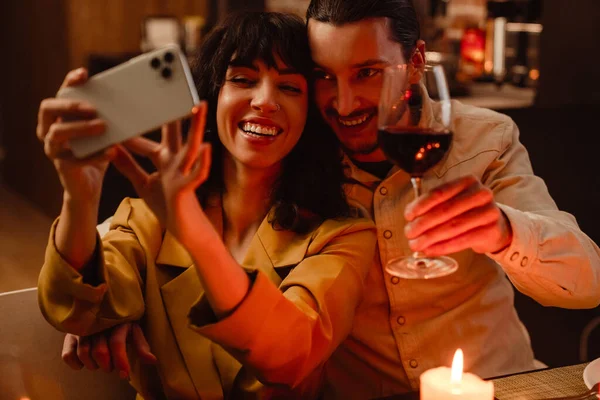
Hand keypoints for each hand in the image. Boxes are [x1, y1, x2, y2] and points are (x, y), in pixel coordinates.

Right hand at [36, 68, 114, 202]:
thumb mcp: (103, 132)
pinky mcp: (62, 166)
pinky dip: (93, 154)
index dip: (70, 81)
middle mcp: (49, 129)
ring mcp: (53, 148)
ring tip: (102, 127)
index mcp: (60, 116)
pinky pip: (73, 158)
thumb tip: (131, 101)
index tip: (84, 74)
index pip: (61, 92)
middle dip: (70, 105)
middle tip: (93, 107)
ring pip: (56, 132)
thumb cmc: (96, 152)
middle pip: (48, 108)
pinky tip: (110, 151)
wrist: (89, 186)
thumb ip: (108, 118)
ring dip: (80, 127)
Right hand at [61, 322, 156, 378]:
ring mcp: (83, 328)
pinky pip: (67, 355)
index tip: (125, 375)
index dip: (121, 361)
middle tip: (110, 367)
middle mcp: (98, 324)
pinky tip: (84, 363)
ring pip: (84, 353)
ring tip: (99, 364)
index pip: (117, 343)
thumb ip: (141, 346)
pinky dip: (76, 363)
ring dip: (93, 365)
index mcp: (117, 322)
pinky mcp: (69, 334)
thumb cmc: (121, 324)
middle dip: (107, 365)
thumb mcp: (134, 332)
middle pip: (100, 352)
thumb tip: (153, 361)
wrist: (102, 307)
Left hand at [110, 102, 210, 236]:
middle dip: (174, 112)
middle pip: (175, 133)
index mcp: (164, 160)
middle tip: (173, 87)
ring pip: (190, 146)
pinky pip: (196, 173)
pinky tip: (206, 149)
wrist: (183, 229)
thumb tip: (111, 149)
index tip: (124, 109)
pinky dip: (201, 162)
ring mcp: (183, 173)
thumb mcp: (142, 183)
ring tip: (198, 106)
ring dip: (195, 126)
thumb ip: (128, 166)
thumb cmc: (167, 204)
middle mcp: (176, 162)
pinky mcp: (187, 188)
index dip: (135, 128)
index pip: (147, 140)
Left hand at [404, 175, 512, 255]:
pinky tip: (430, 250)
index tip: (407, 216)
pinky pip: (462, 240)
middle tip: (408, 233)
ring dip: (430, 237)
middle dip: (422, 224)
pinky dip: (443, 247)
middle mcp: (480, 194)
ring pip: (452, 226)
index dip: (420, 205)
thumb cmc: (467, 212)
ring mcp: (489, 212)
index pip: (439, 193)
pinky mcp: (491, 230)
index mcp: (467, 182)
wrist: (495, 226)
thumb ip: (433, 206)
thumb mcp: (452, 202)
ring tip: (416, 244)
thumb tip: (411, 219)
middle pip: (445, 210)